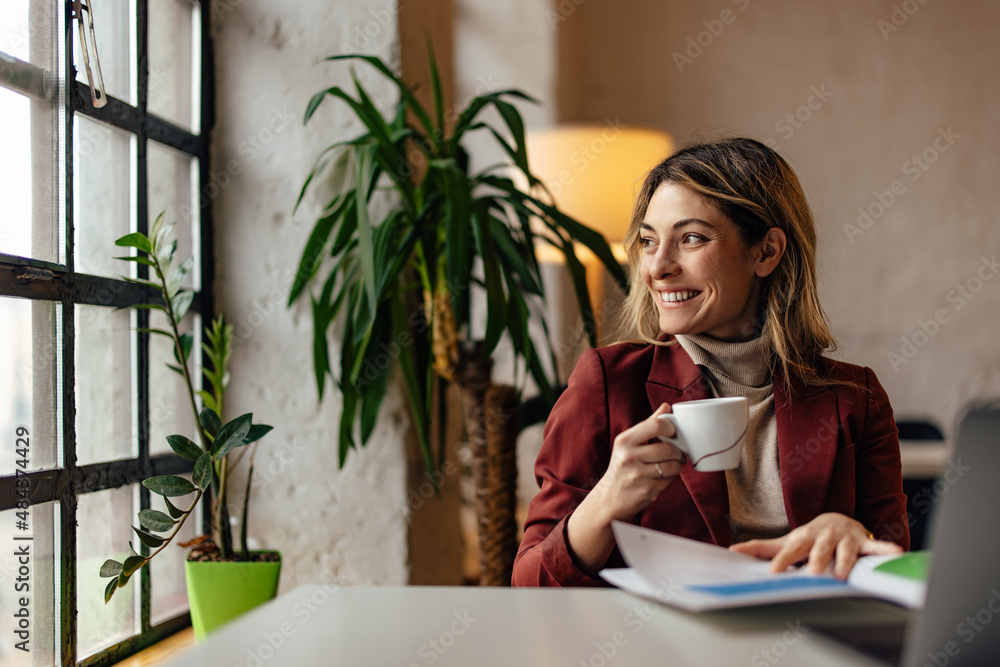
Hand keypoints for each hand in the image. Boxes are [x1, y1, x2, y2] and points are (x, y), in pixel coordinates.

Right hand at [566, 403, 685, 572]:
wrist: (609, 498)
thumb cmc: (622, 466)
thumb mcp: (629, 443)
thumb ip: (649, 424)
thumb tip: (666, 406)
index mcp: (625, 440)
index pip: (657, 425)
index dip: (671, 429)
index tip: (672, 434)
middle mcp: (629, 456)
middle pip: (668, 448)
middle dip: (678, 451)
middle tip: (676, 453)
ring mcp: (638, 475)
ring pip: (673, 465)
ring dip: (677, 465)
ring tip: (670, 465)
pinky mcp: (647, 490)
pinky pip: (670, 480)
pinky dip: (671, 478)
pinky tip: (661, 477)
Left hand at [728, 512, 901, 579]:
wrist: (837, 519)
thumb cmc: (809, 536)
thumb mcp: (787, 541)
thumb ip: (761, 548)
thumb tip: (733, 552)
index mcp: (804, 537)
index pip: (791, 550)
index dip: (782, 560)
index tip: (774, 573)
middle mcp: (824, 536)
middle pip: (819, 549)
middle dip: (816, 561)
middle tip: (813, 575)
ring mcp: (845, 538)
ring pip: (846, 550)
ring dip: (845, 561)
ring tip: (842, 574)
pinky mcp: (863, 541)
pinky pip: (875, 546)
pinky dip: (885, 549)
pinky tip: (894, 553)